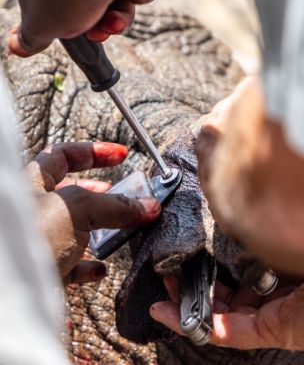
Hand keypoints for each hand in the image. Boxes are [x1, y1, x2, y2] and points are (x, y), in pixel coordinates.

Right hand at [8, 0, 163, 56]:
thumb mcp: (40, 23)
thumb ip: (32, 37)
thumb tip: (19, 47)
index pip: (45, 2)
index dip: (58, 24)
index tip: (66, 36)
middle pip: (85, 8)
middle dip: (94, 27)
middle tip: (97, 32)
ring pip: (114, 4)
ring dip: (116, 19)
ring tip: (114, 19)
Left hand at [25, 142, 160, 283]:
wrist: (8, 294)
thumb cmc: (27, 239)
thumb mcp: (77, 209)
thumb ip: (115, 205)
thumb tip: (146, 205)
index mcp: (33, 183)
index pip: (64, 155)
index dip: (94, 152)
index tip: (121, 155)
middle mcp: (34, 210)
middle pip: (74, 193)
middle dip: (104, 194)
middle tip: (128, 195)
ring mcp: (39, 241)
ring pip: (75, 229)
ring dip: (101, 230)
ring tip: (122, 230)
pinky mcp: (43, 271)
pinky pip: (70, 264)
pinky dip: (89, 265)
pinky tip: (99, 269)